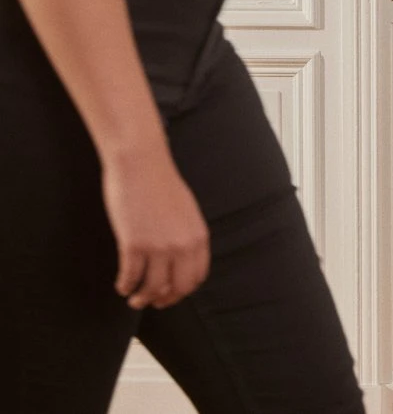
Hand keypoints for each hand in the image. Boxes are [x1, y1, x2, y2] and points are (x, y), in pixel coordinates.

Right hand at [102, 149, 209, 310]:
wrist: (140, 162)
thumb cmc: (159, 182)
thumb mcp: (185, 210)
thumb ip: (186, 235)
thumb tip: (178, 262)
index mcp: (198, 236)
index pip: (196, 277)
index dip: (182, 291)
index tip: (170, 294)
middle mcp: (182, 245)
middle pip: (177, 289)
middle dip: (164, 301)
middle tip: (152, 303)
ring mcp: (158, 246)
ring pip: (152, 289)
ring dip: (141, 299)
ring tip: (134, 299)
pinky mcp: (134, 245)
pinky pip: (130, 278)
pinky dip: (125, 286)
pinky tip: (122, 285)